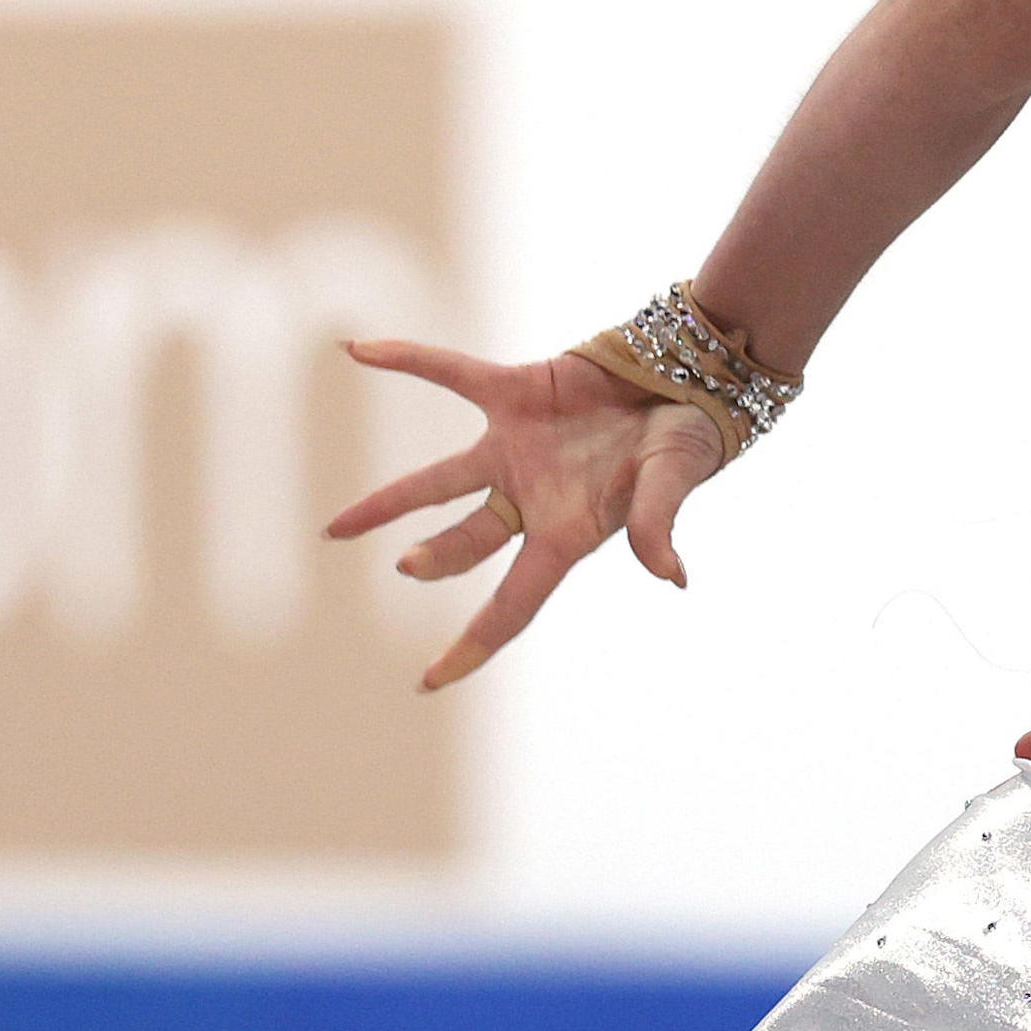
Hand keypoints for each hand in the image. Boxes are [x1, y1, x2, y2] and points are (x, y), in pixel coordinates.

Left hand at [323, 339, 724, 690]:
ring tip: (336, 528)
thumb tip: (672, 576)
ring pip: (439, 482)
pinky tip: (360, 350)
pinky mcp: (515, 393)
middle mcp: (532, 497)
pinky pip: (452, 374)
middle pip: (467, 544)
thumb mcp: (674, 480)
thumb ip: (656, 523)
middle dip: (437, 558)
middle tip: (408, 564)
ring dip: (389, 502)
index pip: (512, 603)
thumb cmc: (690, 437)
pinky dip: (409, 360)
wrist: (693, 372)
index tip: (430, 680)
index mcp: (567, 532)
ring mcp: (517, 447)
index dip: (472, 644)